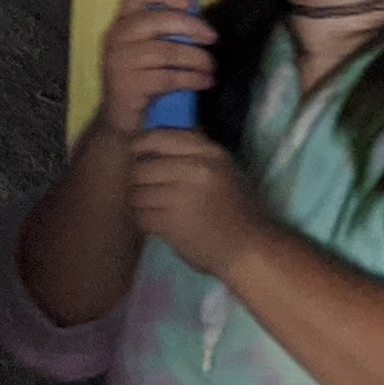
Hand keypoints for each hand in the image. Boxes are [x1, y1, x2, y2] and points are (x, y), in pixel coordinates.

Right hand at [97, 0, 214, 137]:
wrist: (120, 116)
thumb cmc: (144, 74)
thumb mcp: (150, 45)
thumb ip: (167, 27)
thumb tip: (198, 11)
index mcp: (123, 22)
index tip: (188, 3)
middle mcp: (116, 37)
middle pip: (156, 20)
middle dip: (192, 27)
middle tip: (213, 38)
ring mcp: (119, 62)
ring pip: (167, 51)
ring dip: (197, 58)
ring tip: (211, 66)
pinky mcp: (127, 86)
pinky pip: (168, 77)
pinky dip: (193, 79)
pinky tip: (205, 82)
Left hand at [128, 130, 267, 276]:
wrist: (247, 247)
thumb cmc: (236, 207)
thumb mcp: (224, 170)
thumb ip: (195, 153)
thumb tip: (158, 139)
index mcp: (210, 153)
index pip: (161, 137)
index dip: (140, 145)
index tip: (135, 155)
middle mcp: (197, 169)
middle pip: (141, 167)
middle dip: (137, 181)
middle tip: (144, 189)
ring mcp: (183, 196)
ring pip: (137, 193)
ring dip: (138, 204)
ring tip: (151, 209)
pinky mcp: (172, 223)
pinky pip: (141, 216)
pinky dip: (144, 222)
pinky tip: (157, 224)